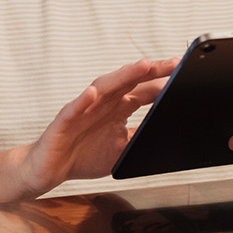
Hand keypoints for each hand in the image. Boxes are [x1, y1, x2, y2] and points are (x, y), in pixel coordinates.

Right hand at [18, 58, 177, 194]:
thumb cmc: (83, 155)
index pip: (143, 90)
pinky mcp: (64, 121)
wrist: (50, 169)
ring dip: (122, 76)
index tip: (182, 73)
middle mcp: (102, 103)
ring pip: (104, 88)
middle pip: (128, 82)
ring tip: (141, 66)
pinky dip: (83, 101)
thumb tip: (165, 133)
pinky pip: (74, 109)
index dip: (162, 82)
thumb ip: (140, 138)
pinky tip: (92, 94)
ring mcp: (83, 109)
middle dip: (150, 72)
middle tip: (173, 63)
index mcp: (117, 108)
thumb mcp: (122, 150)